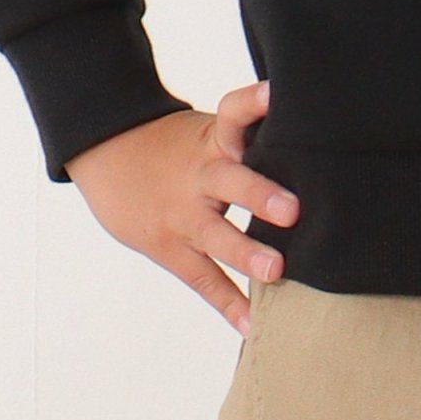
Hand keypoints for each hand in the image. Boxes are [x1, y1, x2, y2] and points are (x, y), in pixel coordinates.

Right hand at [65, 79, 299, 336]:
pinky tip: (252, 325)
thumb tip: (313, 140)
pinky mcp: (170, 248)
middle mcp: (201, 175)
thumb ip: (251, 139)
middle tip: (293, 210)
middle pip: (231, 181)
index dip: (253, 101)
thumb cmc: (177, 145)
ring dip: (246, 253)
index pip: (233, 111)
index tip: (276, 94)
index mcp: (213, 139)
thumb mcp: (209, 130)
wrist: (107, 156)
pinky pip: (202, 278)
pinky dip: (228, 302)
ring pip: (215, 235)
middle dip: (260, 195)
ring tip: (276, 271)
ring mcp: (183, 215)